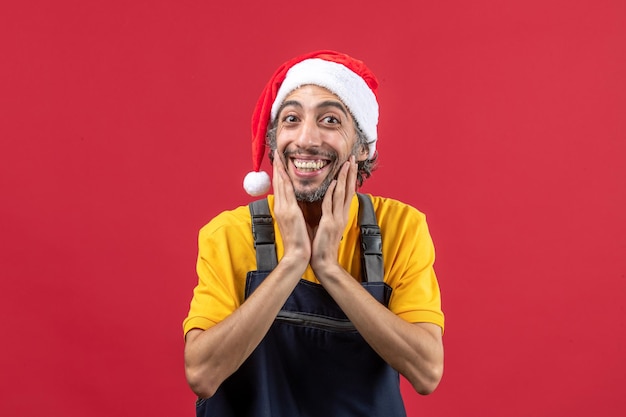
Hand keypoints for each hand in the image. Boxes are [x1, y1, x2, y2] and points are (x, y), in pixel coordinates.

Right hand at [271, 150, 310, 266]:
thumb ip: (294, 210)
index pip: (280, 186)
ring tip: (279, 156)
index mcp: (283, 208)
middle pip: (278, 182)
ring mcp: (284, 209)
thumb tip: (295, 202)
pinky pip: (288, 192)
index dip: (279, 172)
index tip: (279, 160)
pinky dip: (287, 180)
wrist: (296, 255)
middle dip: (277, 166)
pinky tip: (287, 170)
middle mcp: (281, 206)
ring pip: (281, 184)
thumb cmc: (299, 240)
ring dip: (280, 169)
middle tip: (276, 151)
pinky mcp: (289, 212)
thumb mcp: (295, 221)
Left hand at [310, 155, 357, 277]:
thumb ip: (327, 213)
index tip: (351, 165)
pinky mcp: (329, 223)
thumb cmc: (322, 245)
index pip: (347, 192)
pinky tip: (333, 182)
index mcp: (341, 215)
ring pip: (342, 194)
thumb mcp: (326, 225)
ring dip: (344, 178)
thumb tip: (325, 201)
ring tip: (347, 164)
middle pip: (348, 189)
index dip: (349, 178)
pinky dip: (332, 193)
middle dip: (350, 173)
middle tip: (353, 158)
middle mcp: (341, 214)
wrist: (323, 262)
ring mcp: (336, 219)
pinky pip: (330, 205)